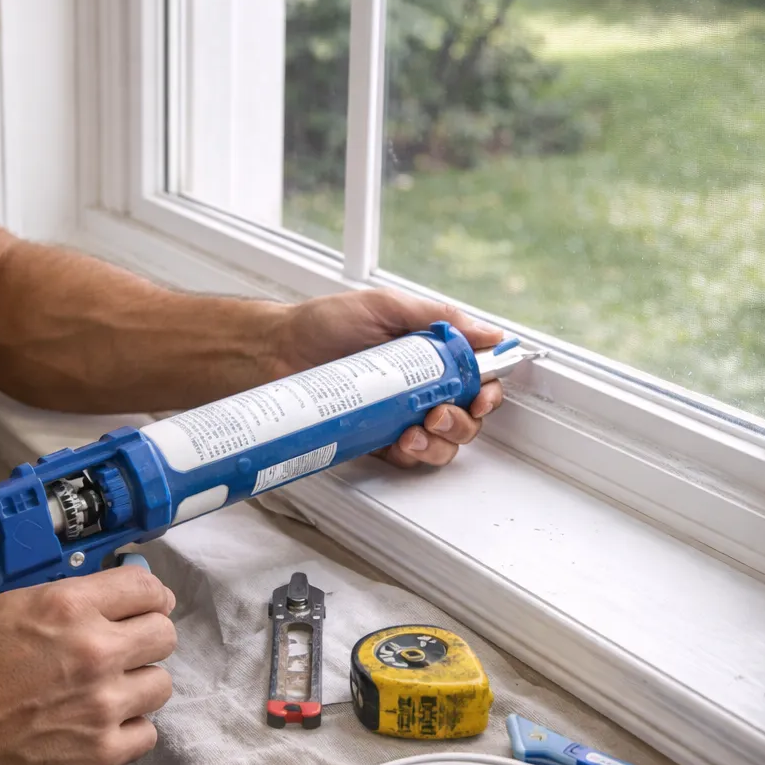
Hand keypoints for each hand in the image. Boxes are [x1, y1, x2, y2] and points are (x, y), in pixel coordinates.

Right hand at [0, 568, 175, 764]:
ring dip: (139, 684)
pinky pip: (147, 733)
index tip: (145, 602)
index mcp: (69, 606)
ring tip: (110, 688)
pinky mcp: (102, 749)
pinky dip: (129, 729)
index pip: (146, 586)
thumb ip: (36, 581)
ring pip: (160, 683)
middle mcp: (95, 651)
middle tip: (126, 644)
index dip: (147, 593)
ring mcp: (103, 703)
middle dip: (146, 635)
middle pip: (164, 633)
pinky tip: (103, 723)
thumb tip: (65, 570)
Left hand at [273, 288, 504, 468]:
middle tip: (442, 411)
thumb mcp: (385, 307)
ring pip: (444, 441)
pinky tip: (405, 441)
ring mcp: (400, 414)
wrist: (275, 352)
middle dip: (465, 419)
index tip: (481, 393)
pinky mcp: (378, 437)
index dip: (487, 389)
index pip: (475, 376)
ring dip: (443, 440)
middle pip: (466, 415)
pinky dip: (416, 454)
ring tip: (421, 427)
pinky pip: (411, 457)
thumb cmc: (324, 324)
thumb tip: (488, 332)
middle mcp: (419, 386)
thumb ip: (438, 318)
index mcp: (428, 353)